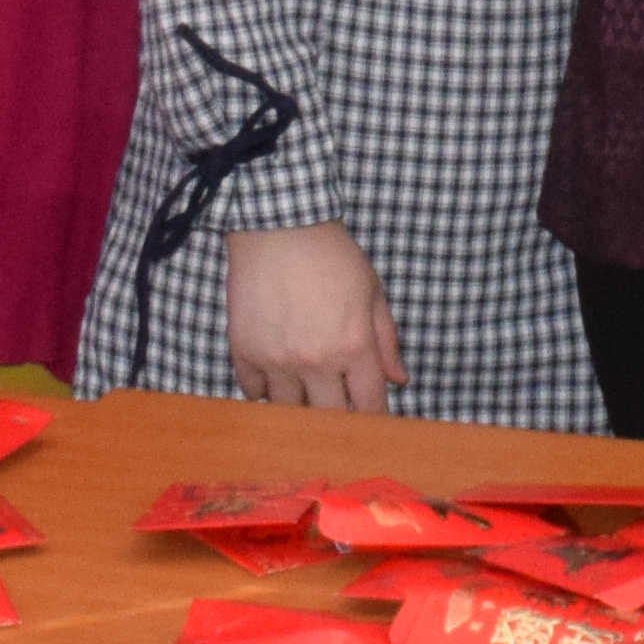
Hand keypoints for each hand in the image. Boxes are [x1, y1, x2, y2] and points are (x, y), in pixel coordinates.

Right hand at [223, 223, 405, 415]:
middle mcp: (316, 360)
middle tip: (338, 407)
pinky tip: (274, 377)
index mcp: (353, 346)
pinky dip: (264, 391)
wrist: (278, 225)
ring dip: (299, 407)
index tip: (371, 416)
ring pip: (289, 411)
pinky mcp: (244, 351)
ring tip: (304, 393)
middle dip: (338, 417)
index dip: (374, 416)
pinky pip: (253, 392)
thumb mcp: (372, 290)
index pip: (369, 403)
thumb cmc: (331, 253)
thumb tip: (399, 380)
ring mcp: (277, 359)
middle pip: (329, 416)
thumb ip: (386, 340)